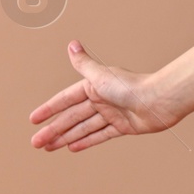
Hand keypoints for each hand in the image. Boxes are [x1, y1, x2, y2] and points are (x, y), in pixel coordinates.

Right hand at [28, 40, 179, 152]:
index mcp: (95, 86)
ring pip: (83, 128)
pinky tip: (72, 147)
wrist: (159, 101)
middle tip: (36, 143)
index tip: (33, 120)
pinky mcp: (123, 126)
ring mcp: (112, 114)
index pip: (66, 99)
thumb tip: (71, 44)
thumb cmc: (132, 87)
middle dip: (54, 130)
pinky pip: (100, 135)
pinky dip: (86, 141)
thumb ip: (84, 63)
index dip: (50, 109)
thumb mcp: (101, 76)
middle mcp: (102, 100)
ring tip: (49, 148)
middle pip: (72, 117)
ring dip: (66, 138)